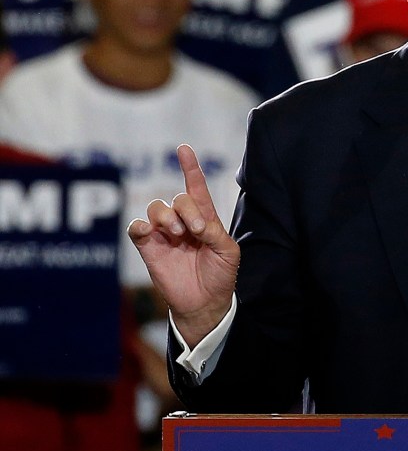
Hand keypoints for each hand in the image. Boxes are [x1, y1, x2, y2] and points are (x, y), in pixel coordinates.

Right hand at [127, 144, 239, 347]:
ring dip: (167, 217)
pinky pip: (136, 228)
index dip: (190, 168)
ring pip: (156, 208)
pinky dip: (140, 225)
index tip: (184, 149)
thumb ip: (215, 232)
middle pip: (177, 198)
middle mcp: (183, 222)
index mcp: (205, 218)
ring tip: (178, 234)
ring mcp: (164, 234)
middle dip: (187, 210)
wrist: (205, 302)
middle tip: (195, 231)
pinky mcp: (149, 248)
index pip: (196, 188)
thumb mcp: (228, 252)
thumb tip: (197, 224)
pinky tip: (150, 232)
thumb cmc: (220, 275)